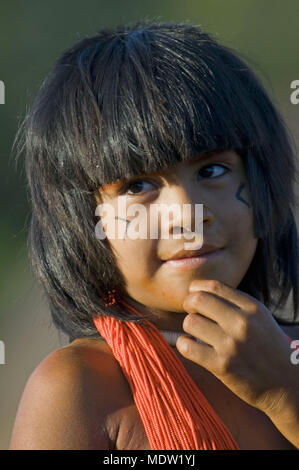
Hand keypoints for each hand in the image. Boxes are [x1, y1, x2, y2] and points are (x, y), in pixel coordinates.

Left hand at [176, 279, 298, 416]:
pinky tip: (193, 347)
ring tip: (197, 333)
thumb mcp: (259, 317)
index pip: (213, 286)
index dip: (196, 289)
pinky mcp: (222, 366)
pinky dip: (184, 345)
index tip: (195, 297)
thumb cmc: (267, 347)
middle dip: (189, 305)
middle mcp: (242, 323)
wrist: (286, 384)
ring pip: (190, 322)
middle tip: (193, 314)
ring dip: (189, 327)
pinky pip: (187, 346)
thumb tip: (198, 291)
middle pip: (197, 300)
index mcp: (252, 307)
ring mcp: (232, 345)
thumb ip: (234, 302)